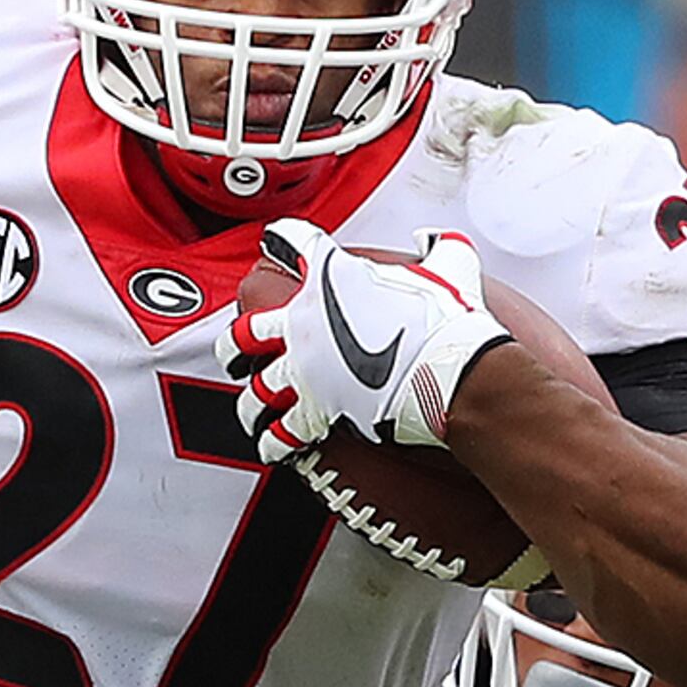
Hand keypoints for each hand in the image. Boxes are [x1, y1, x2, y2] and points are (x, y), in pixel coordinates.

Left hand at [227, 220, 513, 458]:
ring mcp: (305, 369)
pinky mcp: (315, 409)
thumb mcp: (449, 266)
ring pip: (257, 390)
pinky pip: (283, 433)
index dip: (282, 238)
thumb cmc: (445, 320)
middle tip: (237, 352)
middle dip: (236, 345)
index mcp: (330, 279)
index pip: (294, 243)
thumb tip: (434, 241)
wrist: (450, 369)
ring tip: (254, 412)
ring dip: (252, 405)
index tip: (276, 241)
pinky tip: (273, 447)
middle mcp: (304, 323)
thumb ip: (439, 247)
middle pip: (246, 333)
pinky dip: (275, 444)